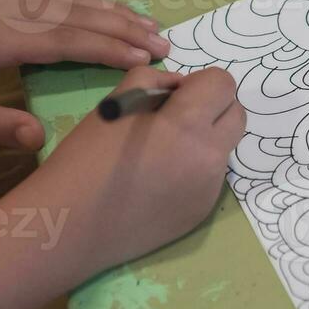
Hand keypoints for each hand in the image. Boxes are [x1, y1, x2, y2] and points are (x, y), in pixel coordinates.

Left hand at [0, 0, 170, 149]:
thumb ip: (0, 127)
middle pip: (76, 14)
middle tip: (165, 44)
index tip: (144, 60)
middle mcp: (6, 8)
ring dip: (116, 14)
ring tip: (154, 28)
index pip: (63, 39)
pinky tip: (118, 15)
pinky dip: (95, 6)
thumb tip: (41, 138)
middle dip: (123, 29)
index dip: (106, 49)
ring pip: (73, 0)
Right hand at [31, 66, 245, 282]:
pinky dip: (194, 170)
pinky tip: (158, 181)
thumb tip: (181, 87)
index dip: (201, 83)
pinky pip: (211, 178)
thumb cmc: (85, 158)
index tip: (175, 96)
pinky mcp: (202, 212)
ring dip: (204, 140)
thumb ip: (155, 83)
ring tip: (162, 152)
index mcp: (187, 124)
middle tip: (176, 118)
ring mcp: (209, 189)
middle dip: (213, 108)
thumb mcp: (115, 101)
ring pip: (224, 148)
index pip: (223, 84)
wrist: (70, 225)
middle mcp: (209, 158)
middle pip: (237, 115)